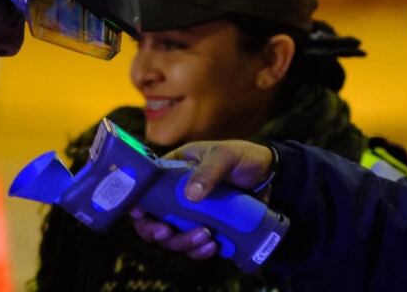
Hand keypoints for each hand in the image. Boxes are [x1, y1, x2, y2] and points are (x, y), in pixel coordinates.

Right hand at [129, 140, 275, 260]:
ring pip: (172, 238)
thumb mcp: (226, 156)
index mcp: (173, 172)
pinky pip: (194, 246)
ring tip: (205, 237)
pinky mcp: (206, 229)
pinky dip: (199, 251)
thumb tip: (190, 195)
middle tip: (167, 233)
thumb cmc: (243, 157)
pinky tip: (214, 246)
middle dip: (154, 232)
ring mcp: (191, 215)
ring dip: (182, 243)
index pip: (145, 190)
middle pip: (152, 220)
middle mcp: (177, 196)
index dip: (136, 205)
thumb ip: (209, 171)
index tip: (140, 215)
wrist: (270, 176)